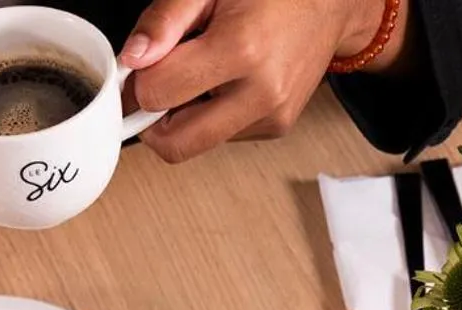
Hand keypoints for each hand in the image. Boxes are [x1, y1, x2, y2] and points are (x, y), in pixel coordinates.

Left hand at [122, 0, 398, 162]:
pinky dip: (210, 114)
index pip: (159, 93)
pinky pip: (222, 136)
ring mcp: (271, 117)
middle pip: (176, 144)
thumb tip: (132, 59)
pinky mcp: (276, 128)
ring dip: (183, 116)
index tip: (135, 69)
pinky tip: (225, 80)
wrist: (329, 3)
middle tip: (154, 86)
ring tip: (200, 71)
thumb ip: (165, 19)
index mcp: (240, 49)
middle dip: (152, 120)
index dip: (136, 82)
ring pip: (197, 143)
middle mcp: (259, 93)